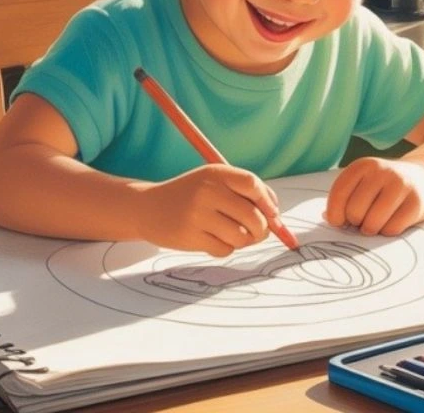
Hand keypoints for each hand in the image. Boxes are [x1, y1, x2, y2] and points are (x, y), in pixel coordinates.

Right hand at [134, 164, 281, 256]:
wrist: (147, 207)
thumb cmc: (189, 196)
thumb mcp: (212, 182)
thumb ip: (243, 193)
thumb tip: (276, 217)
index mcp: (216, 173)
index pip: (253, 185)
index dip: (268, 202)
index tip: (273, 215)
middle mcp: (207, 191)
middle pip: (253, 216)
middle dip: (262, 229)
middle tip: (257, 233)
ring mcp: (198, 214)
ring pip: (241, 237)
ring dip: (242, 241)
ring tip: (231, 235)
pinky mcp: (190, 236)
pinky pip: (224, 250)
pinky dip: (225, 249)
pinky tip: (212, 240)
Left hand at [324, 157, 423, 235]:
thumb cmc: (383, 187)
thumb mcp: (362, 183)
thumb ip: (343, 198)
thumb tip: (327, 218)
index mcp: (363, 165)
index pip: (339, 193)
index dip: (335, 214)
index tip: (339, 221)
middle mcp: (381, 171)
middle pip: (354, 211)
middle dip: (355, 222)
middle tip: (362, 220)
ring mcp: (401, 185)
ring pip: (372, 223)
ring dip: (371, 229)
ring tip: (376, 222)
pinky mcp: (416, 202)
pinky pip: (392, 229)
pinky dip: (388, 231)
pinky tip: (392, 221)